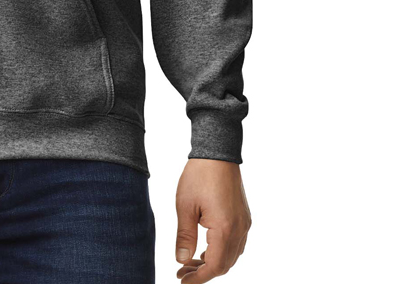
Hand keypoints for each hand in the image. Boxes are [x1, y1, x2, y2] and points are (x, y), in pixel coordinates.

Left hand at [174, 158, 250, 279]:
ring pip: (232, 255)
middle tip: (183, 272)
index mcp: (225, 229)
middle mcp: (239, 229)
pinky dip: (222, 251)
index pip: (214, 266)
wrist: (218, 153)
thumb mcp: (185, 206)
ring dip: (213, 263)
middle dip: (203, 272)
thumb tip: (181, 260)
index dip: (199, 278)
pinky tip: (206, 248)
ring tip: (191, 261)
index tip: (183, 280)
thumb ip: (184, 236)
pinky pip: (236, 243)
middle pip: (225, 264)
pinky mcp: (244, 217)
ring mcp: (244, 223)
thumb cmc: (199, 175)